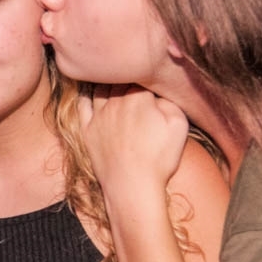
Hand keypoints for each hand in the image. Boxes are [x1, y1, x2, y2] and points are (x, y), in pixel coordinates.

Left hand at [78, 85, 189, 204]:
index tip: (151, 77)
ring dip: (108, 82)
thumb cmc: (159, 158)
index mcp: (138, 97)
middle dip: (127, 75)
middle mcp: (115, 101)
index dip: (146, 74)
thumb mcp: (179, 125)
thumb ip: (170, 101)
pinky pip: (82, 105)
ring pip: (100, 88)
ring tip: (115, 80)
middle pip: (119, 78)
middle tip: (134, 77)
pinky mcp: (87, 130)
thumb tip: (158, 93)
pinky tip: (88, 91)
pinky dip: (85, 94)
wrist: (133, 187)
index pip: (140, 74)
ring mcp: (98, 115)